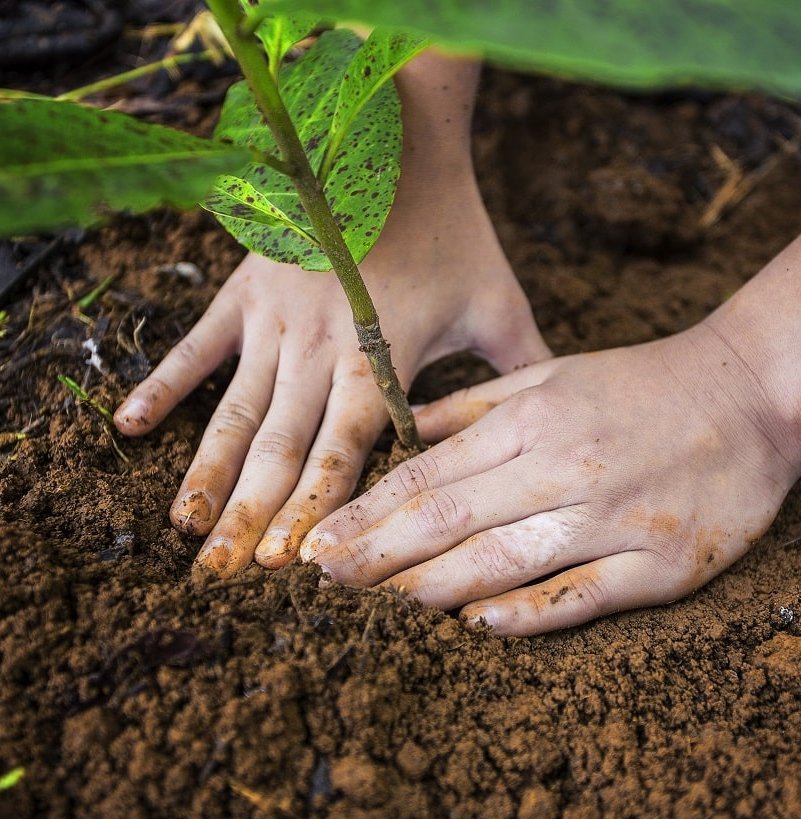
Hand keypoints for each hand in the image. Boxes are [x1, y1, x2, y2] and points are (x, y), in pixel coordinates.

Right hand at [114, 172, 549, 576]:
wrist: (395, 141)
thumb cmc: (452, 226)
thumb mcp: (498, 301)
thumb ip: (522, 368)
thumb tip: (551, 424)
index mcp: (381, 360)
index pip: (344, 455)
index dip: (316, 513)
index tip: (288, 568)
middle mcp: (320, 351)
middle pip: (282, 450)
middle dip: (251, 516)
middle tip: (221, 576)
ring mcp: (275, 321)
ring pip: (236, 413)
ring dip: (208, 474)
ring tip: (184, 528)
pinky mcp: (245, 291)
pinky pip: (197, 346)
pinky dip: (163, 387)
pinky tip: (130, 429)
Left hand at [301, 321, 800, 634]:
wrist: (751, 393)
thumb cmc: (639, 383)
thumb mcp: (552, 371)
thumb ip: (474, 404)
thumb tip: (404, 428)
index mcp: (533, 421)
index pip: (429, 475)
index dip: (367, 512)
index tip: (320, 542)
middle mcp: (564, 468)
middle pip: (450, 522)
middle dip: (376, 555)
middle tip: (322, 581)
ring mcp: (613, 519)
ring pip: (504, 562)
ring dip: (432, 589)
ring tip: (378, 606)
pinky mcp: (661, 565)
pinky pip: (582, 596)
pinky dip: (528, 615)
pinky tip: (479, 627)